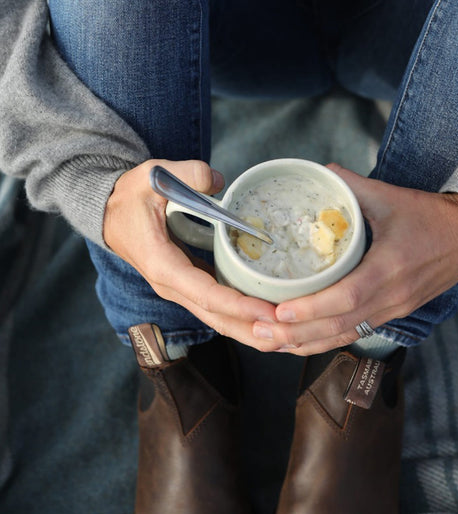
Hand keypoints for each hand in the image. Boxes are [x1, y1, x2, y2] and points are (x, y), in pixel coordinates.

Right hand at [103, 159, 276, 346]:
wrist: (110, 214)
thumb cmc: (130, 197)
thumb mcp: (151, 176)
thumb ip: (186, 174)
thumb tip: (216, 181)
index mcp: (164, 266)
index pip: (207, 294)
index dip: (239, 306)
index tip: (269, 312)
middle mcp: (174, 287)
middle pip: (218, 319)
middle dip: (253, 331)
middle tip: (290, 337)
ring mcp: (182, 290)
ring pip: (220, 320)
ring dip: (252, 331)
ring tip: (288, 339)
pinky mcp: (192, 287)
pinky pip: (220, 309)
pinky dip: (244, 317)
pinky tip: (271, 320)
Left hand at [252, 163, 457, 355]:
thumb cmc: (430, 217)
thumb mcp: (391, 196)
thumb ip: (352, 186)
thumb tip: (319, 172)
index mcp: (390, 268)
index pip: (347, 297)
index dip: (312, 309)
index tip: (280, 310)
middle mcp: (391, 297)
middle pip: (340, 326)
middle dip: (297, 333)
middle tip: (261, 330)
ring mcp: (393, 311)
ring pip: (344, 337)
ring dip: (306, 344)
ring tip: (270, 341)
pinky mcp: (392, 316)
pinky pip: (354, 334)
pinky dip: (324, 342)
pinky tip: (298, 344)